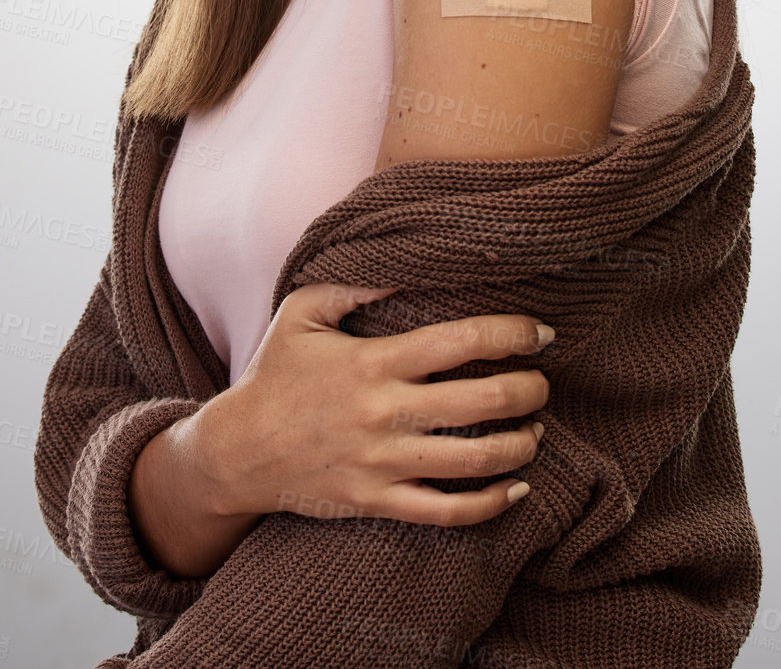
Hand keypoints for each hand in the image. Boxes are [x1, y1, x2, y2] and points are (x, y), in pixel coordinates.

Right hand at [204, 281, 550, 526]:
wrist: (237, 451)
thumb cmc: (275, 374)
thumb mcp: (302, 311)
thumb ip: (353, 282)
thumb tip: (406, 266)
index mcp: (374, 361)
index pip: (461, 342)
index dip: (511, 334)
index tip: (540, 332)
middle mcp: (385, 412)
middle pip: (483, 402)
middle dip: (529, 390)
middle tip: (542, 382)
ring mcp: (383, 463)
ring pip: (474, 460)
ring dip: (520, 445)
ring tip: (536, 431)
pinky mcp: (377, 503)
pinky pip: (446, 513)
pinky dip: (490, 504)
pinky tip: (515, 487)